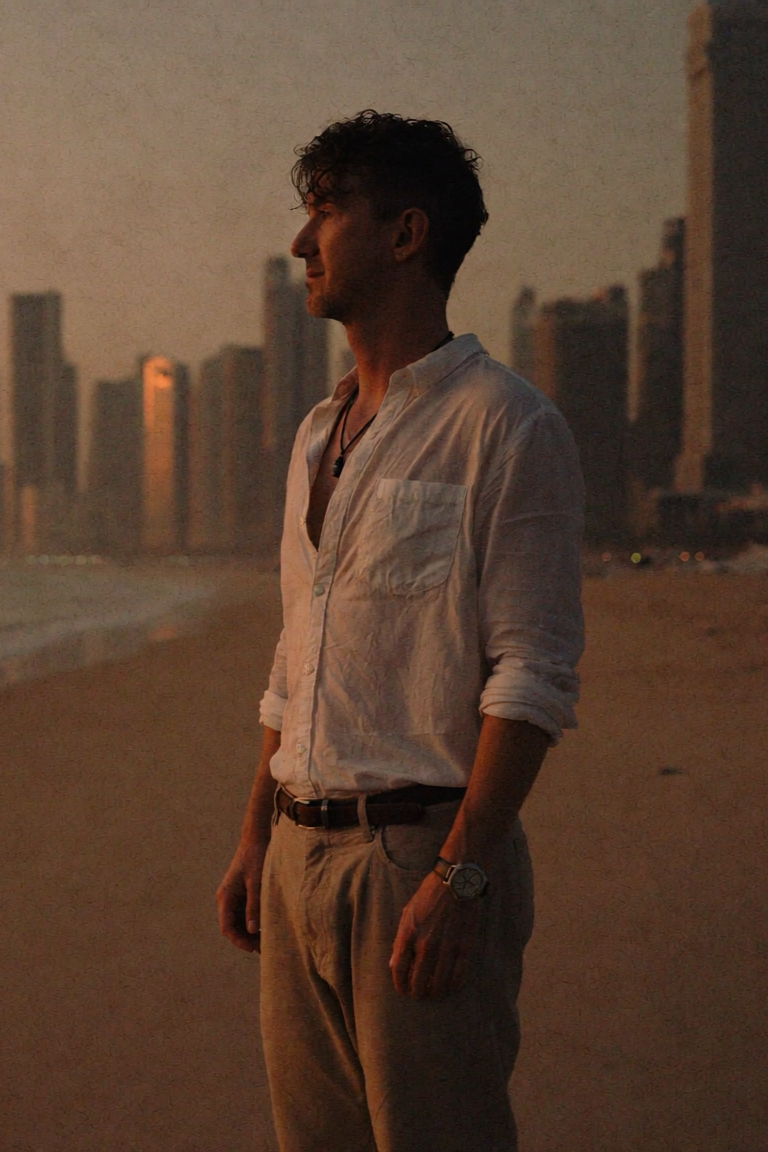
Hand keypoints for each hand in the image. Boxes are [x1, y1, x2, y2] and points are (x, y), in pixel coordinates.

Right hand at [217, 838, 268, 953]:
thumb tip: (252, 930)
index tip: (253, 949)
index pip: (227, 927)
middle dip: (246, 939)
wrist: (256, 839)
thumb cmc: (256, 858)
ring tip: (266, 942)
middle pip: (233, 927)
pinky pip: (245, 914)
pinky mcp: (243, 894)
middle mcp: (227, 899)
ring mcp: (234, 897)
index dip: (238, 941)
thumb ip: (254, 905)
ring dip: (250, 933)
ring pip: (239, 922)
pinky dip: (253, 922)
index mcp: (226, 897)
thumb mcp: (257, 882)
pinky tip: (266, 928)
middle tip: (264, 949)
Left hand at [389, 869, 482, 998]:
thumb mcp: (408, 913)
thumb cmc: (429, 895)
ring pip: (439, 982)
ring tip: (434, 993)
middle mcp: (426, 943)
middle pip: (419, 980)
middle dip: (417, 992)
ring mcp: (447, 946)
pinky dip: (453, 984)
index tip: (402, 991)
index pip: (399, 969)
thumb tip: (394, 964)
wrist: (457, 881)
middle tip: (419, 995)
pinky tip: (450, 985)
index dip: (400, 984)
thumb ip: (400, 940)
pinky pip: (459, 974)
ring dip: (435, 992)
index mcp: (409, 933)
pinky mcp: (465, 946)